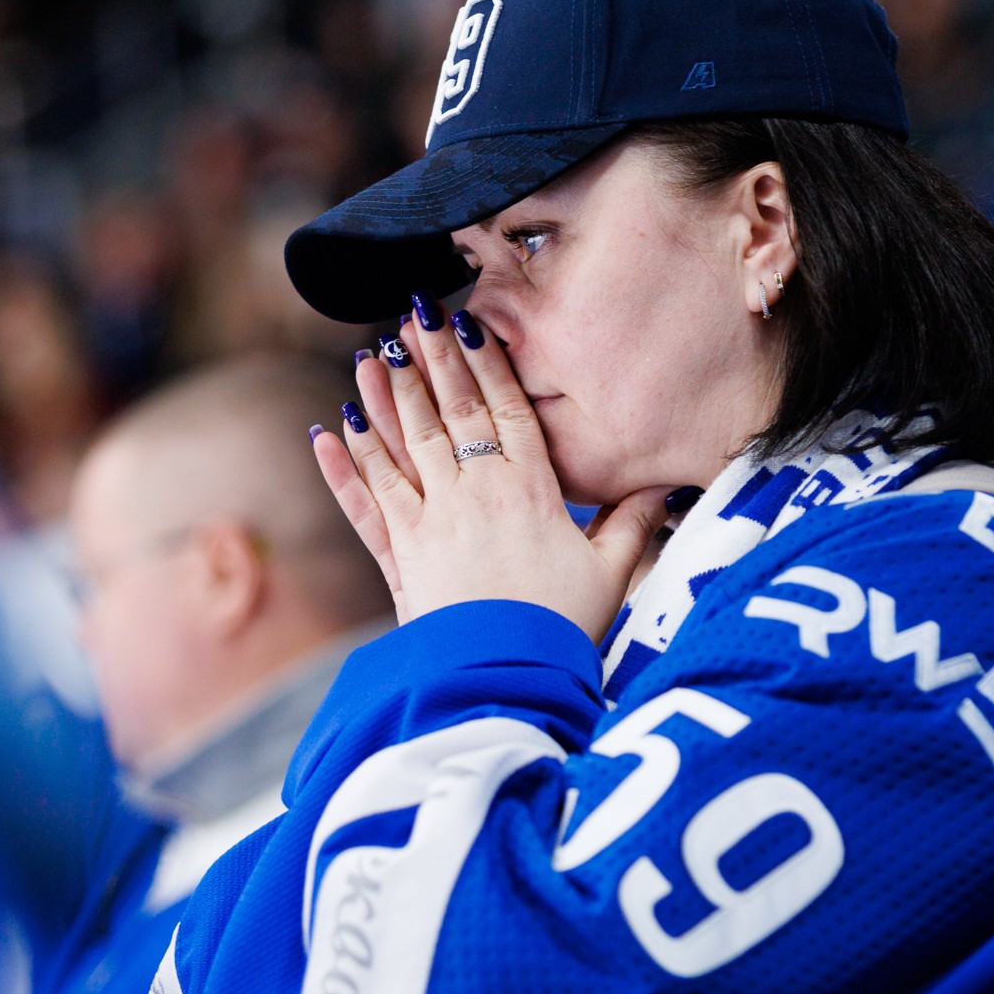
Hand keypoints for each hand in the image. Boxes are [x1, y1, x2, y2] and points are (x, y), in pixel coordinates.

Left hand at [311, 300, 672, 641]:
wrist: (505, 679)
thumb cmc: (561, 628)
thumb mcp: (610, 573)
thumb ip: (632, 523)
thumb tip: (664, 483)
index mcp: (531, 490)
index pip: (507, 410)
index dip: (486, 364)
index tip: (468, 323)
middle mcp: (476, 494)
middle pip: (451, 413)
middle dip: (431, 360)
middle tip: (413, 314)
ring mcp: (433, 521)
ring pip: (405, 445)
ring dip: (384, 398)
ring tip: (372, 355)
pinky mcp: (400, 555)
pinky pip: (369, 501)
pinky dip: (346, 467)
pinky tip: (329, 432)